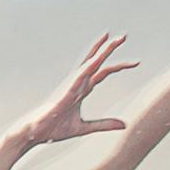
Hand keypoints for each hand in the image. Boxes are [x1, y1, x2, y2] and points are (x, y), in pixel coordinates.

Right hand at [11, 33, 136, 151]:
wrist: (34, 133)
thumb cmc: (53, 129)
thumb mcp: (84, 127)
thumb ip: (104, 124)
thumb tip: (124, 125)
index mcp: (80, 90)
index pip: (101, 72)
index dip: (116, 66)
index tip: (135, 62)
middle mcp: (76, 84)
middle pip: (96, 62)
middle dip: (109, 49)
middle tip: (123, 36)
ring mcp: (70, 85)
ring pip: (90, 64)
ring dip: (102, 51)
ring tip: (115, 39)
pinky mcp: (65, 91)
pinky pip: (80, 75)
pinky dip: (89, 65)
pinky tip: (99, 57)